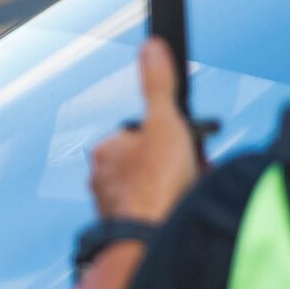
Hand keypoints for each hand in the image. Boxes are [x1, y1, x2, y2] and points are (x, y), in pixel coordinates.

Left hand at [88, 38, 199, 223]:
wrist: (149, 240)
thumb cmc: (155, 186)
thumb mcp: (166, 123)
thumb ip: (158, 87)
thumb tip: (152, 48)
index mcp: (107, 149)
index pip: (143, 133)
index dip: (172, 139)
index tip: (185, 149)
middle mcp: (101, 176)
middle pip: (147, 162)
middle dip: (171, 167)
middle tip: (188, 175)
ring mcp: (110, 205)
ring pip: (146, 189)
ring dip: (169, 191)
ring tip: (185, 196)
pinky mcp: (121, 229)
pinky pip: (147, 214)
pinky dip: (163, 214)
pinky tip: (176, 215)